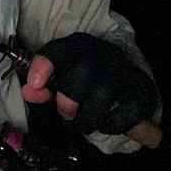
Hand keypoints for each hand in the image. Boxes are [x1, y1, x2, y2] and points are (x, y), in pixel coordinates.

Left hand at [20, 33, 157, 135]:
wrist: (126, 81)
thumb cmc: (86, 80)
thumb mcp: (61, 79)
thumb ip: (42, 87)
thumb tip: (29, 91)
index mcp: (78, 46)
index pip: (59, 49)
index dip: (44, 65)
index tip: (35, 85)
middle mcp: (102, 54)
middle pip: (84, 70)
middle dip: (69, 99)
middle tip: (66, 113)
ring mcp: (124, 71)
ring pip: (104, 92)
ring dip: (88, 117)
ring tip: (83, 123)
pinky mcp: (141, 92)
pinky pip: (126, 111)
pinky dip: (111, 124)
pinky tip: (104, 124)